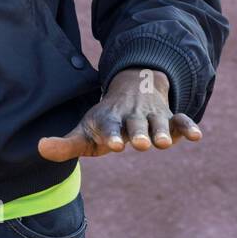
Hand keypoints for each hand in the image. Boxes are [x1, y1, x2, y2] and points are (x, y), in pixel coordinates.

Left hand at [37, 67, 201, 161]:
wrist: (132, 89)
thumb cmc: (104, 120)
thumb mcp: (84, 131)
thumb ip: (65, 145)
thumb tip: (40, 148)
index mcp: (109, 120)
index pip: (108, 128)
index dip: (110, 135)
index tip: (111, 145)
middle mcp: (131, 117)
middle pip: (135, 125)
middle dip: (137, 134)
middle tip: (138, 145)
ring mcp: (152, 116)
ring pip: (158, 123)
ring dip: (162, 131)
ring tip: (164, 143)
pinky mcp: (170, 118)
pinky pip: (181, 121)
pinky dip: (188, 126)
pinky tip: (197, 136)